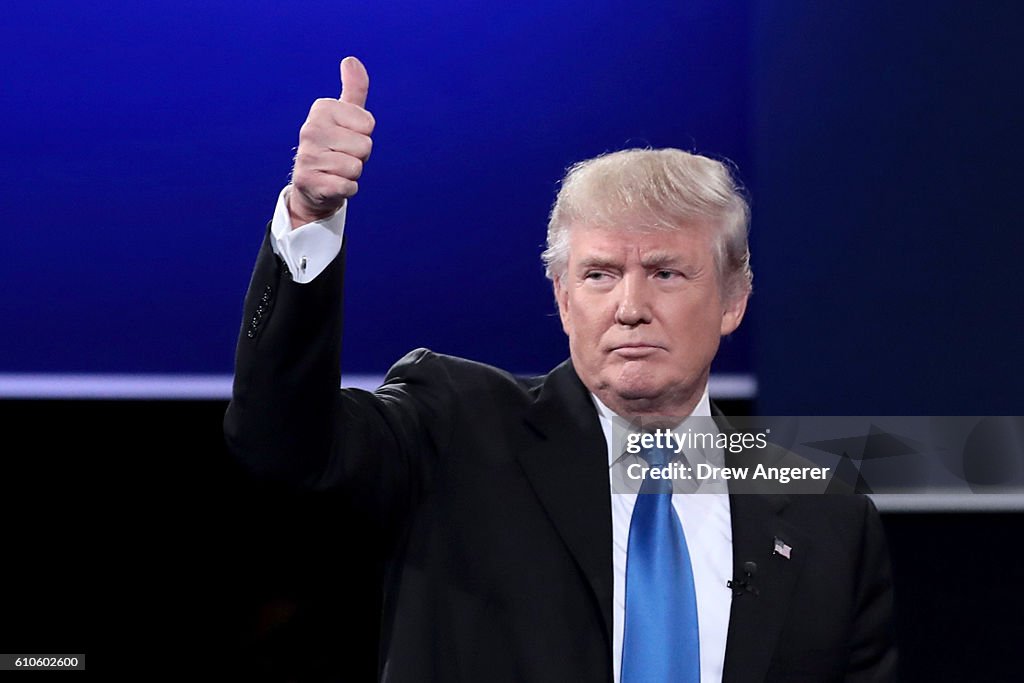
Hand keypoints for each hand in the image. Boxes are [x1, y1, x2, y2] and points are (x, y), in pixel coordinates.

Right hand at [288, 56, 374, 226]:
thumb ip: (354, 89)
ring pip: (356, 168)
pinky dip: (346, 189)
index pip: (368, 123)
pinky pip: (348, 187)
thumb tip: (351, 60)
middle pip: (365, 146)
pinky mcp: (309, 182)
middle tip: (342, 157)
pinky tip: (332, 184)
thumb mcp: (345, 116)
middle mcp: (310, 129)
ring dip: (352, 174)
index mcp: (321, 109)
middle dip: (360, 156)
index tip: (347, 138)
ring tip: (336, 170)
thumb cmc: (335, 146)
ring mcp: (307, 156)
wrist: (313, 185)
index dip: (364, 135)